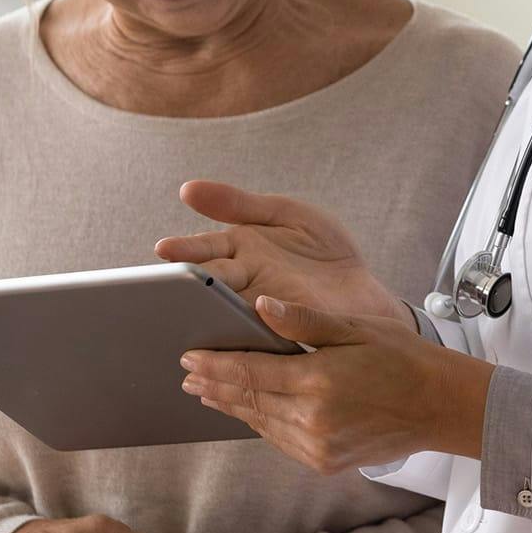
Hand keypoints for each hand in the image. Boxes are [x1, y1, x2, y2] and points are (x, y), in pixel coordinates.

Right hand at [157, 182, 408, 324]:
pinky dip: (241, 340)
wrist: (365, 287)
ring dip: (209, 316)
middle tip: (169, 287)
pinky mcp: (280, 337)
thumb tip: (187, 189)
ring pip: (225, 313)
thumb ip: (239, 203)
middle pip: (209, 285)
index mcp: (239, 250)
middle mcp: (243, 283)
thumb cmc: (323, 250)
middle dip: (188, 286)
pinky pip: (255, 339)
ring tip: (193, 315)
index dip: (185, 250)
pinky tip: (231, 343)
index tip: (165, 250)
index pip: (204, 249)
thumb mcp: (285, 214)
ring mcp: (260, 312)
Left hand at [178, 296, 493, 474]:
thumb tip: (259, 305)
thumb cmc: (401, 357)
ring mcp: (317, 446)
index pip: (249, 372)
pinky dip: (259, 422)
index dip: (215, 365)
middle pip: (247, 400)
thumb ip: (303, 320)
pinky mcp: (324, 461)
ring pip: (260, 422)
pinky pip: (279, 439)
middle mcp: (311, 420)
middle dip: (214, 386)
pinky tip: (248, 410)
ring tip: (207, 392)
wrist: (439, 406)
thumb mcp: (354, 327)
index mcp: (317, 382)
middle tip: (187, 374)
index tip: (188, 357)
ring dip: (231, 405)